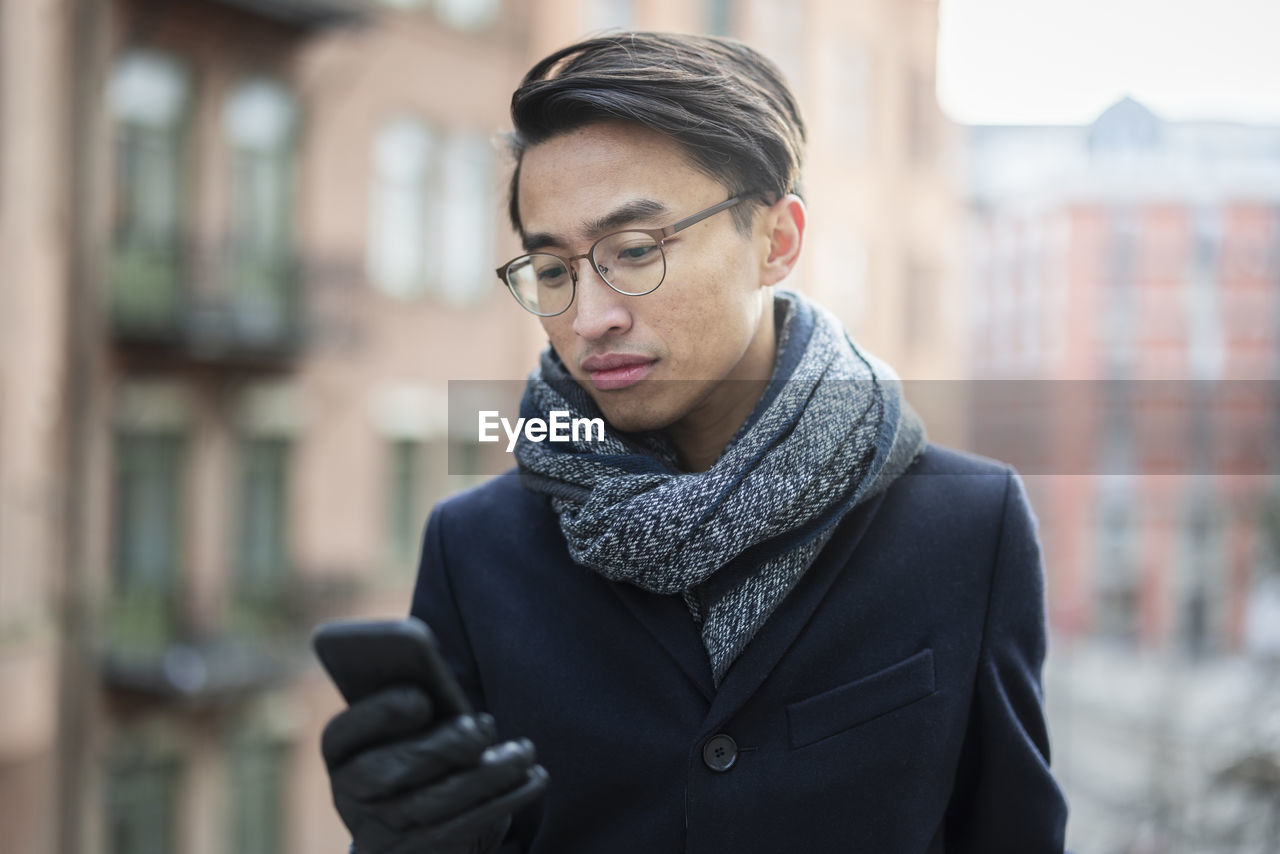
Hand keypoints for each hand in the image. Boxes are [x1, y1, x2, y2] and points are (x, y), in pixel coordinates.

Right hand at [322, 685, 548, 853]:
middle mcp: (350, 794)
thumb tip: (481, 724)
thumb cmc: (420, 749)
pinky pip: (463, 828)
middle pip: (383, 773)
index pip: (343, 732)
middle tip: (480, 730)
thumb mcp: (416, 726)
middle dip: (437, 748)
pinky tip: (534, 779)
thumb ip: (433, 713)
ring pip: (431, 803)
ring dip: (486, 774)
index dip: (379, 714)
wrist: (411, 822)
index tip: (421, 699)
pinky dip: (504, 800)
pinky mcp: (418, 853)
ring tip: (525, 752)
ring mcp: (380, 832)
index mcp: (341, 749)